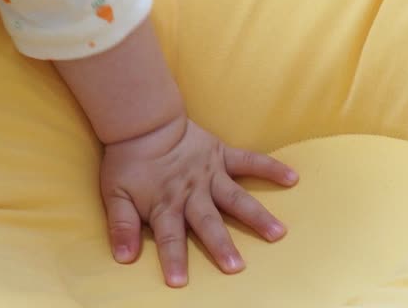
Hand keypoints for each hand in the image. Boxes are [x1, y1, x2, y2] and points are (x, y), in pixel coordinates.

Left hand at [99, 115, 298, 286]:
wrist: (143, 123)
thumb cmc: (128, 162)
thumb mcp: (115, 195)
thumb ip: (121, 226)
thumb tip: (123, 257)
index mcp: (166, 205)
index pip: (169, 237)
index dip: (174, 259)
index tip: (180, 283)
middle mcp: (192, 193)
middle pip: (208, 223)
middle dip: (221, 246)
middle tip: (237, 267)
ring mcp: (211, 174)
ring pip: (236, 198)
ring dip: (256, 216)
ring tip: (278, 233)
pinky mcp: (223, 156)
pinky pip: (250, 161)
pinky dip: (271, 168)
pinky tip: (292, 178)